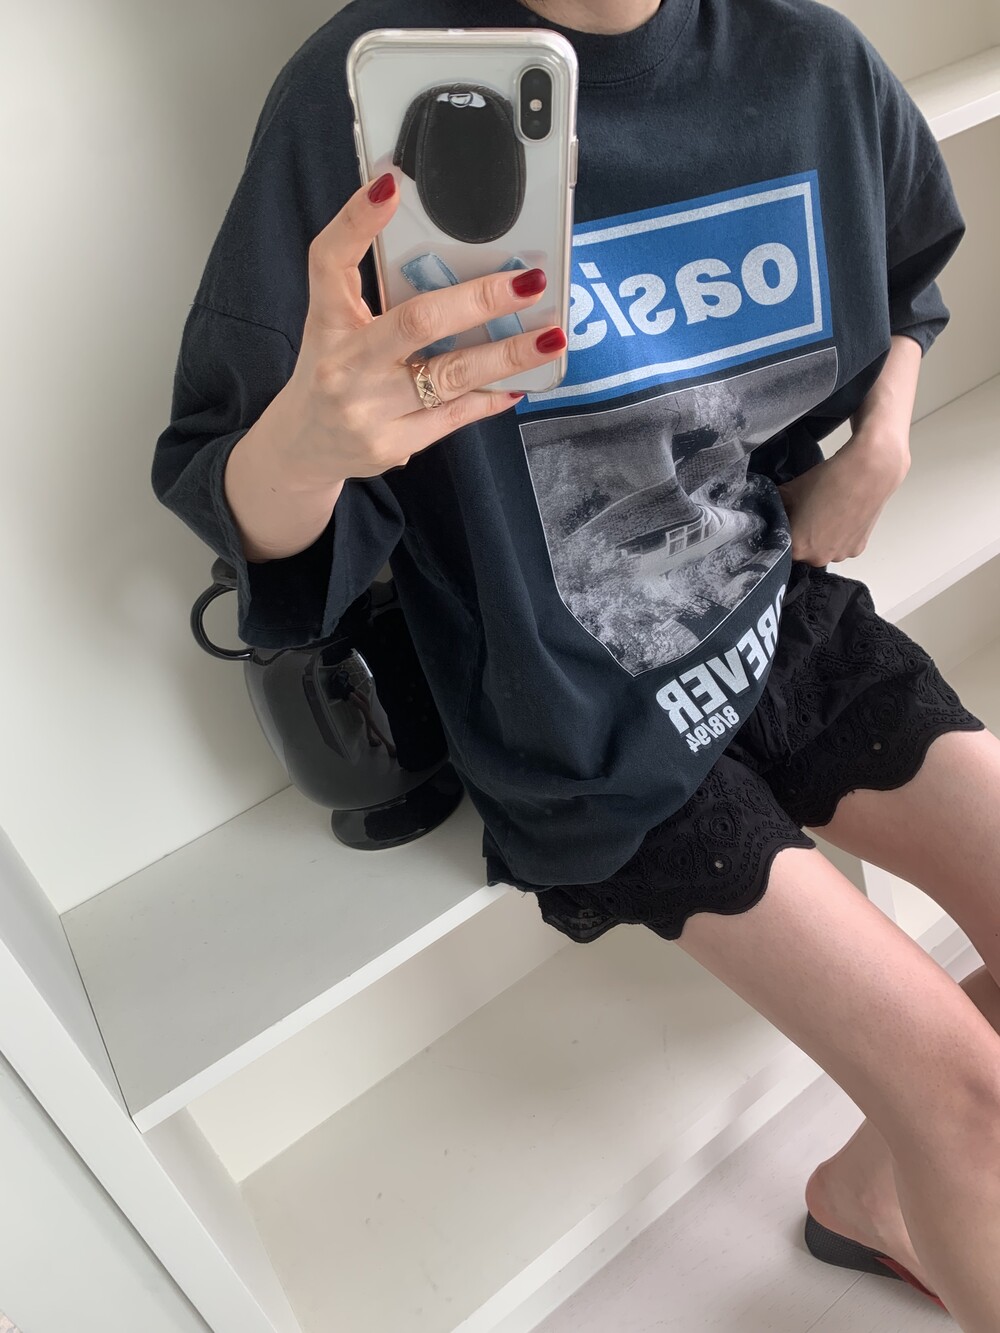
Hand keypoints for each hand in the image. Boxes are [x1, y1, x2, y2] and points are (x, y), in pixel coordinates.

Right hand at [275, 172, 565, 490]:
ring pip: (450, 376)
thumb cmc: (332, 370)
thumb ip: (371, 284)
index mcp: (326, 321)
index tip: (391, 185)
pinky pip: (456, 415)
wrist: (305, 449)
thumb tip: (438, 242)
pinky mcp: (395, 444)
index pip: (330, 262)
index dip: (357, 222)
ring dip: (507, 354)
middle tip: (529, 282)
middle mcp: (345, 365)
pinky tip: (524, 381)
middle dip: (480, 300)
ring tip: (551, 337)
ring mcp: (370, 410)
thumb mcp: (334, 322)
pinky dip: (492, 396)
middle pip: (417, 322)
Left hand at [776, 430, 910, 565]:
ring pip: (822, 550)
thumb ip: (774, 505)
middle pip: (802, 551)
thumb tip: (767, 509)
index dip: (782, 532)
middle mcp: (818, 558)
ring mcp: (840, 555)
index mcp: (798, 548)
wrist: (868, 470)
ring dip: (821, 538)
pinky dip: (838, 535)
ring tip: (826, 513)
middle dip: (801, 536)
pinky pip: (841, 546)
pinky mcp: (858, 548)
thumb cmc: (828, 480)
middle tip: (807, 514)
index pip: (780, 547)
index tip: (787, 519)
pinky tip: (840, 515)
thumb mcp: (789, 490)